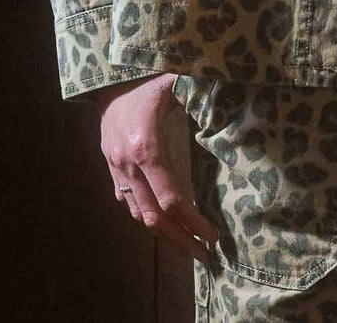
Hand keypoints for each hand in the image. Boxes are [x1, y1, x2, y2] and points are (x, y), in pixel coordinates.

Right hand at [94, 72, 218, 264]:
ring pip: (139, 216)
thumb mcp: (174, 85)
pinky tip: (165, 225)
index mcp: (147, 147)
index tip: (213, 236)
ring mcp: (117, 170)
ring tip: (188, 246)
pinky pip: (128, 204)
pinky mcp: (112, 170)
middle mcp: (129, 165)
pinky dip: (147, 218)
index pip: (170, 199)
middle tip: (205, 255)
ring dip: (164, 235)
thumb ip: (198, 95)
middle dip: (181, 240)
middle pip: (154, 218)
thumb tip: (228, 95)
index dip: (192, 222)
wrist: (108, 80)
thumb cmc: (147, 81)